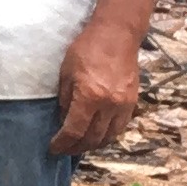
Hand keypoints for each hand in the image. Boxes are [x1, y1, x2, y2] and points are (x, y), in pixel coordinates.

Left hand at [51, 14, 143, 155]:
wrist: (117, 35)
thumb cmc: (86, 49)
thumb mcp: (66, 73)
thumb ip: (65, 99)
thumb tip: (64, 120)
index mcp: (89, 97)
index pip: (74, 130)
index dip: (63, 143)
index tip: (54, 148)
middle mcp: (109, 105)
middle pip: (93, 138)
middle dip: (76, 147)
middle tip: (64, 150)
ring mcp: (124, 105)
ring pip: (109, 136)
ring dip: (93, 144)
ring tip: (79, 145)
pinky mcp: (133, 102)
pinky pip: (120, 127)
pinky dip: (108, 135)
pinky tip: (97, 135)